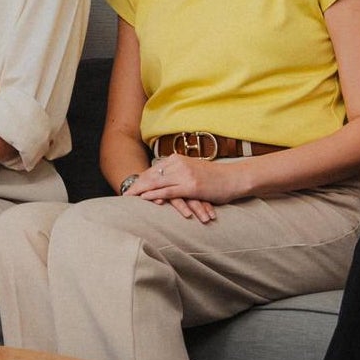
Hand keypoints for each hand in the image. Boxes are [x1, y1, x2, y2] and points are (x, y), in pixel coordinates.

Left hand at [125, 154, 250, 220]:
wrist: (235, 178)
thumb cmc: (216, 177)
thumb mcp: (195, 170)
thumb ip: (180, 173)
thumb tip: (168, 180)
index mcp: (179, 159)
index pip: (154, 170)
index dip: (141, 179)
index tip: (130, 186)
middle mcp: (179, 165)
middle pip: (152, 176)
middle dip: (137, 185)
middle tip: (124, 194)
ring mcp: (185, 175)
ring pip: (157, 183)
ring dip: (141, 191)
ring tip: (128, 198)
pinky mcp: (191, 186)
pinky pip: (168, 191)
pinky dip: (154, 195)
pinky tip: (144, 199)